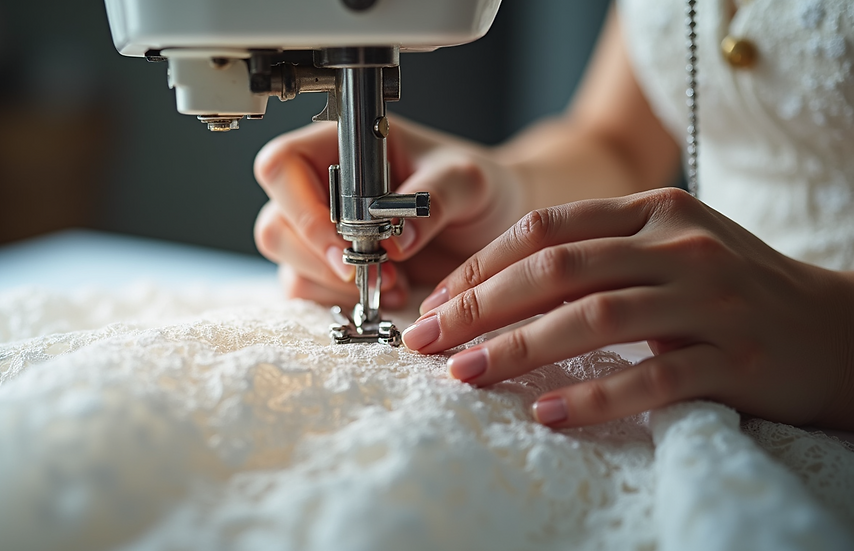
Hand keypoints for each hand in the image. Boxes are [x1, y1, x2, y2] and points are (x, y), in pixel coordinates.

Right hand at [253, 117, 525, 308]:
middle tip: (376, 271)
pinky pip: (306, 288)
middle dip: (321, 257)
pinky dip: (340, 299)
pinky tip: (386, 291)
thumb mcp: (466, 180)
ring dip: (333, 283)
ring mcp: (321, 227)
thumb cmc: (475, 184)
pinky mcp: (331, 265)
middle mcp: (321, 183)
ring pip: (287, 260)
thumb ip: (432, 199)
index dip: (302, 209)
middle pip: (277, 221)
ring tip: (391, 281)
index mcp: (342, 144)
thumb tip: (392, 237)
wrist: (491, 221)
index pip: (283, 166)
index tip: (348, 243)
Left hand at [403, 188, 853, 429]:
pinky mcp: (733, 359)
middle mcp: (678, 246)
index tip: (437, 301)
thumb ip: (596, 254)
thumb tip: (498, 288)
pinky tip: (547, 412)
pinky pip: (652, 377)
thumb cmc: (732, 287)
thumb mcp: (667, 248)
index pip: (546, 229)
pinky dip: (595, 396)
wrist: (834, 328)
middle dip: (480, 307)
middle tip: (427, 339)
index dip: (482, 265)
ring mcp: (708, 300)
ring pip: (594, 318)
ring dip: (519, 348)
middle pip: (557, 270)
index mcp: (653, 212)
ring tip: (465, 375)